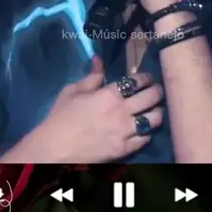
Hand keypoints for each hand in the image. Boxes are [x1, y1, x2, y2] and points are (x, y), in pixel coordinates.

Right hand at [42, 56, 163, 162]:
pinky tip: (145, 129)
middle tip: (157, 90)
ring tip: (156, 110)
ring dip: (157, 112)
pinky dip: (148, 133)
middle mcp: (122, 111)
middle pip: (151, 97)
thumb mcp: (72, 91)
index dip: (146, 77)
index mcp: (109, 94)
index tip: (148, 77)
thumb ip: (91, 77)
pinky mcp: (125, 150)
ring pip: (154, 119)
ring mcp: (125, 131)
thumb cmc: (60, 118)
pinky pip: (145, 139)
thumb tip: (99, 60)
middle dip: (157, 91)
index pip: (137, 81)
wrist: (54, 151)